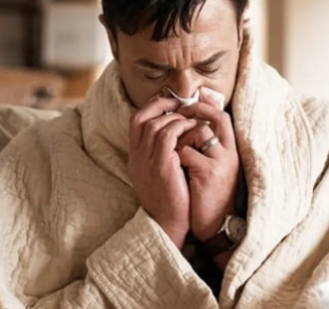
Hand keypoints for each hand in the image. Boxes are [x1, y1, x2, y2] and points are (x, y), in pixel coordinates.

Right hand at [128, 96, 197, 247]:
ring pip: (155, 124)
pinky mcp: (161, 166)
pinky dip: (180, 126)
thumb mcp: (159, 174)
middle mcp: (136, 157)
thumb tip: (175, 133)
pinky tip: (193, 128)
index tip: (169, 103)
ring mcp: (146, 161)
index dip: (151, 107)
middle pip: (142, 118)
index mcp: (135, 158)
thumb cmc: (170, 200)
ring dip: (175, 116)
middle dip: (162, 106)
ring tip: (190, 117)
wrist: (168, 225)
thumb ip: (161, 154)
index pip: (135, 121)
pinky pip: (168, 135)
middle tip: (181, 104)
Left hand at [176, 90, 239, 241]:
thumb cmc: (208, 195)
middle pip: (216, 118)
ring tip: (174, 153)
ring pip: (197, 132)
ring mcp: (220, 161)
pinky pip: (185, 152)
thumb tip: (191, 125)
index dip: (205, 107)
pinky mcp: (209, 172)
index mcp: (230, 150)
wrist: (214, 226)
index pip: (222, 116)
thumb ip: (206, 147)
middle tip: (176, 118)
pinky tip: (174, 167)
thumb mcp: (213, 168)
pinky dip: (176, 157)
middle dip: (193, 115)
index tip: (187, 106)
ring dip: (180, 139)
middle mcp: (229, 152)